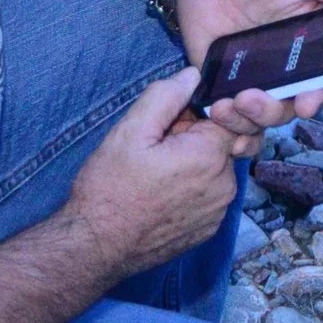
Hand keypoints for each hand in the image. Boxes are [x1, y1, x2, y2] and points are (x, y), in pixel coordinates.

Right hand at [65, 68, 241, 279]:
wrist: (96, 246)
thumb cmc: (109, 189)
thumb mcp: (129, 131)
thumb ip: (165, 97)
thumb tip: (193, 76)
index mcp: (209, 156)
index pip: (227, 117)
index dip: (197, 114)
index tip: (171, 124)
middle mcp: (224, 185)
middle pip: (222, 144)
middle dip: (196, 140)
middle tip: (158, 150)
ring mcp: (218, 212)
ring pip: (217, 171)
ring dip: (195, 166)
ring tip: (156, 175)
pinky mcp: (208, 230)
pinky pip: (210, 196)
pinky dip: (193, 190)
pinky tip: (162, 195)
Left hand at [175, 0, 322, 138]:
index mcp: (311, 53)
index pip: (321, 85)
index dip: (315, 99)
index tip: (306, 105)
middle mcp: (285, 74)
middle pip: (287, 109)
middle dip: (271, 112)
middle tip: (251, 99)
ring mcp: (253, 82)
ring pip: (257, 119)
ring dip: (244, 120)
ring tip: (227, 103)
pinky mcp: (221, 85)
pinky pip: (227, 119)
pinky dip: (223, 124)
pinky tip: (214, 111)